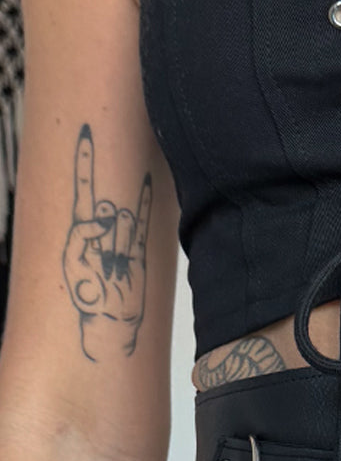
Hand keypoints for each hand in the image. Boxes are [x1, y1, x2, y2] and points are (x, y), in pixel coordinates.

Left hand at [61, 123, 151, 360]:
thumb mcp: (72, 263)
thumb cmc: (86, 297)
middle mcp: (100, 232)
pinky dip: (143, 202)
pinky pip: (143, 223)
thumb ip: (83, 233)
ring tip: (110, 266)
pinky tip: (147, 181)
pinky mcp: (138, 251)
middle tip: (100, 218)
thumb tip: (106, 214)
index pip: (82, 191)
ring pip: (123, 219)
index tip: (85, 135)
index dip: (84, 164)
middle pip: (103, 201)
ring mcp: (120, 240)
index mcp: (79, 232)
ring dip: (118, 232)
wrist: (112, 324)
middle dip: (102, 198)